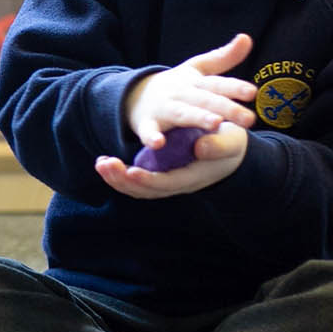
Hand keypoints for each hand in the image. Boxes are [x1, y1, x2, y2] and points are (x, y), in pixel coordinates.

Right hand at [95, 33, 256, 197]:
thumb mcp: (198, 68)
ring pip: (182, 113)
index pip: (217, 83)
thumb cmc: (176, 84)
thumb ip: (224, 57)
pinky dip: (151, 137)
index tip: (252, 92)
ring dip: (197, 118)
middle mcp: (180, 93)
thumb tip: (247, 37)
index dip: (234, 87)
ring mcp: (163, 107)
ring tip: (216, 124)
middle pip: (205, 100)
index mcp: (195, 81)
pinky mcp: (146, 123)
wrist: (134, 94)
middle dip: (227, 108)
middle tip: (249, 119)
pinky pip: (148, 131)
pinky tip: (158, 144)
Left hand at [96, 120, 248, 198]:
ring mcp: (166, 180)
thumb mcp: (231, 141)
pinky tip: (106, 162)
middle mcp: (177, 182)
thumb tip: (200, 148)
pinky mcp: (159, 174)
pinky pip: (136, 180)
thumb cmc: (230, 141)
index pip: (167, 184)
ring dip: (117, 178)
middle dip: (124, 180)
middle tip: (104, 164)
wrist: (229, 145)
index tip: (131, 171)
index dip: (149, 180)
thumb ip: (219, 146)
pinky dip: (120, 174)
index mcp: (194, 176)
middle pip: (147, 190)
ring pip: (138, 188)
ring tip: (100, 163)